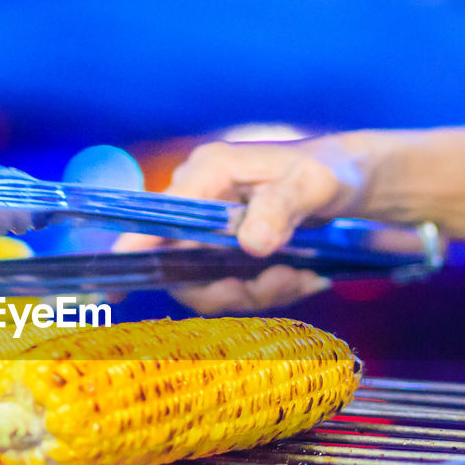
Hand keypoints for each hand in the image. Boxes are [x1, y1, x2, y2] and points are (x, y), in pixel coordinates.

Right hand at [113, 137, 367, 311]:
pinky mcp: (226, 250)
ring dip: (258, 291)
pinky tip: (300, 275)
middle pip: (181, 265)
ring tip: (300, 276)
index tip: (112, 288)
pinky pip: (231, 286)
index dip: (132, 251)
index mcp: (208, 173)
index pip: (156, 217)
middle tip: (284, 282)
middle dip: (231, 287)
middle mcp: (198, 200)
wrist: (352, 184)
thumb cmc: (331, 172)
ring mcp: (209, 229)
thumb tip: (251, 243)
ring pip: (209, 283)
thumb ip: (282, 209)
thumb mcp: (313, 186)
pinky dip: (267, 290)